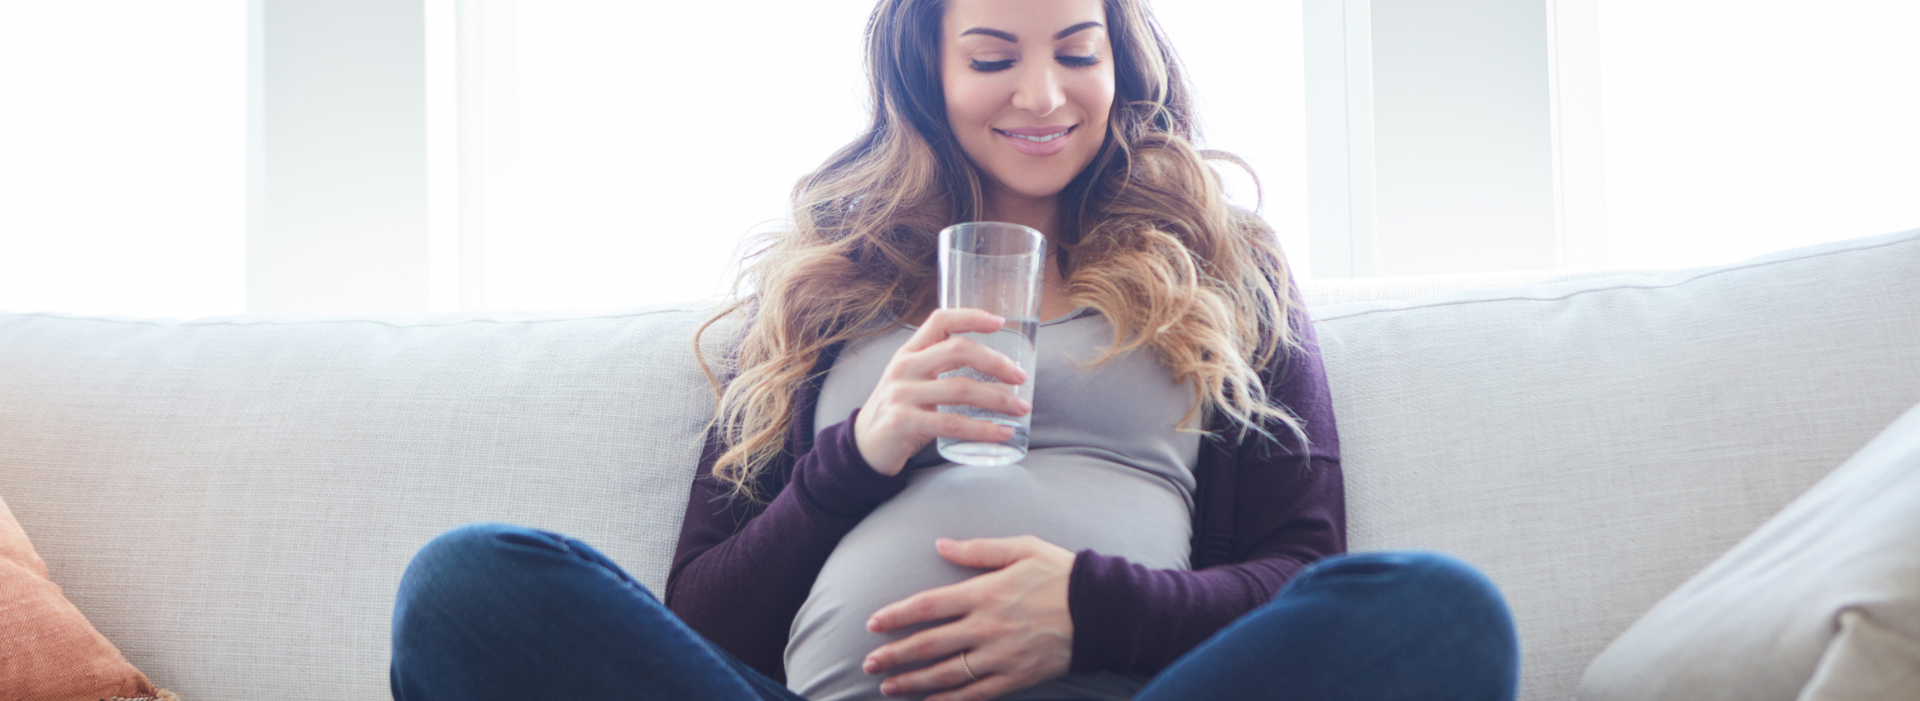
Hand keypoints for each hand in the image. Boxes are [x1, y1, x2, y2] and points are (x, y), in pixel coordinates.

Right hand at [854, 308, 1030, 475]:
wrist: (864, 447)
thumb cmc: (900, 411)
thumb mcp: (912, 380)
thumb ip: (940, 367)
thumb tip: (996, 367)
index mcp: (908, 352)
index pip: (940, 320)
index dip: (971, 316)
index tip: (1001, 322)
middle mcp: (904, 368)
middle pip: (957, 350)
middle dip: (996, 362)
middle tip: (1020, 377)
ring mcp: (902, 395)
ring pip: (960, 389)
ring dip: (998, 399)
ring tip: (1021, 408)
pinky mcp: (904, 423)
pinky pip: (952, 424)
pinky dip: (983, 429)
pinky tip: (1003, 433)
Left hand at [862, 536, 1074, 700]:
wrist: (1103, 610)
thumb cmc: (1062, 573)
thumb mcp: (1022, 547)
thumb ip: (978, 550)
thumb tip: (940, 545)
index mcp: (985, 592)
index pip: (928, 606)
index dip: (896, 615)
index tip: (872, 624)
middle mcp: (987, 627)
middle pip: (929, 644)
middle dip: (894, 654)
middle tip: (868, 662)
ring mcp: (1001, 656)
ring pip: (946, 673)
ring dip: (913, 681)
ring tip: (886, 687)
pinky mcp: (1016, 677)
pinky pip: (976, 694)